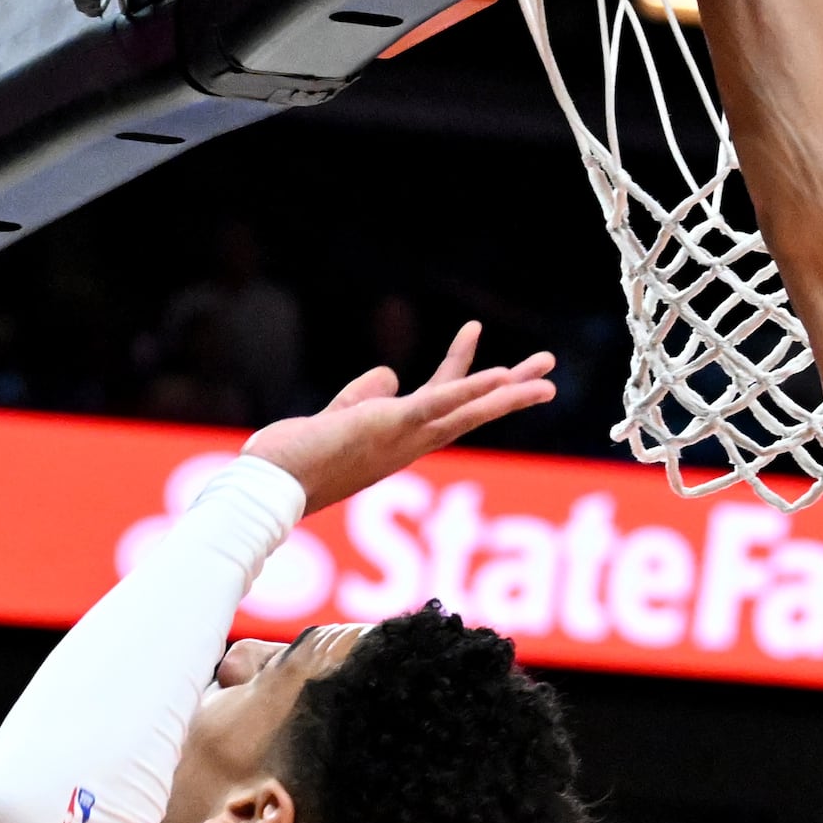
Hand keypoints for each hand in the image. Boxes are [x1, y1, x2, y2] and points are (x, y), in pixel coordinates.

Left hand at [243, 322, 556, 512]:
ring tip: (544, 372)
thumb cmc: (295, 459)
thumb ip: (363, 396)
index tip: (476, 335)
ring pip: (468, 411)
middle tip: (550, 373)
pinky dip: (471, 389)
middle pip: (472, 412)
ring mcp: (405, 437)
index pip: (443, 402)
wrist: (271, 488)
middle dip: (512, 393)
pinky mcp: (391, 425)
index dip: (465, 373)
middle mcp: (411, 443)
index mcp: (400, 439)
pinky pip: (441, 406)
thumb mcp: (338, 416)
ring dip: (509, 391)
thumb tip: (390, 374)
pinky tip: (500, 376)